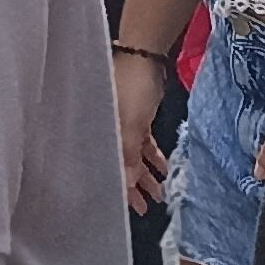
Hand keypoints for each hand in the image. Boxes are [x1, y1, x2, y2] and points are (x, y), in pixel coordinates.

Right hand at [114, 47, 172, 208]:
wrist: (143, 55)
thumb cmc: (130, 87)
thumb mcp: (131, 125)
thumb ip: (128, 156)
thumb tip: (126, 185)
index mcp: (99, 132)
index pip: (105, 166)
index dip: (117, 189)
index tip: (128, 209)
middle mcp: (108, 130)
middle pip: (119, 164)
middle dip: (133, 187)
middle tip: (145, 208)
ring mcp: (122, 124)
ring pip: (133, 156)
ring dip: (147, 175)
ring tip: (160, 193)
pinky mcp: (136, 117)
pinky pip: (143, 144)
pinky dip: (153, 157)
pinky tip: (164, 169)